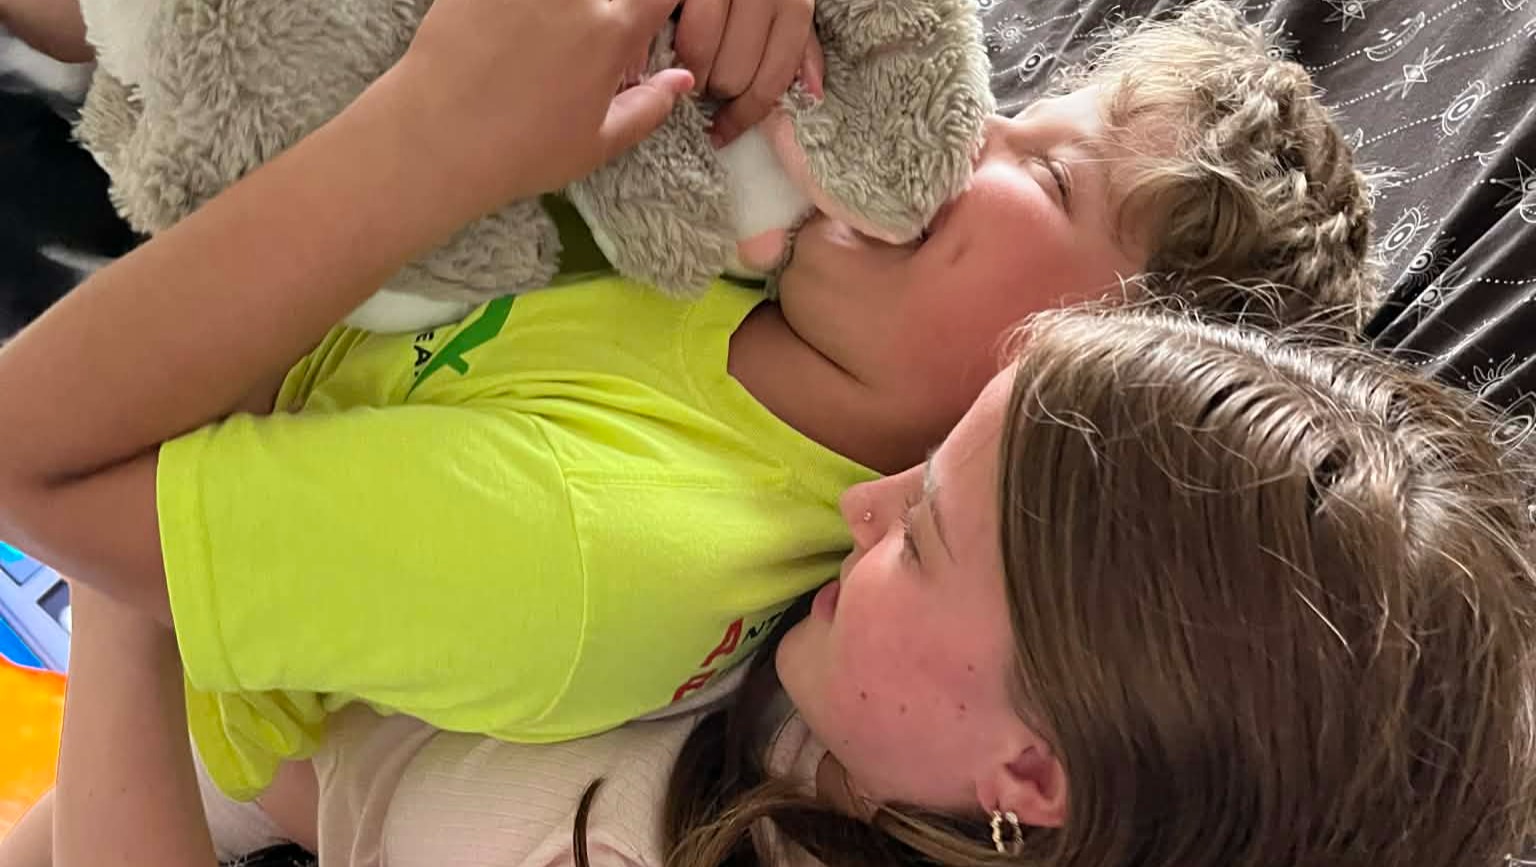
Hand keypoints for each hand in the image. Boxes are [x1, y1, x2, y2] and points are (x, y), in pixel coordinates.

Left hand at [389, 0, 693, 214]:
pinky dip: (513, 10)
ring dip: (558, 16)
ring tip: (537, 52)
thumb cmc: (523, 152)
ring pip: (559, 0)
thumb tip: (681, 80)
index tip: (642, 21)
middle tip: (583, 50)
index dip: (658, 4)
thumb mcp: (598, 144)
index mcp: (611, 30)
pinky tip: (503, 42)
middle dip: (607, 14)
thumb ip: (648, 108)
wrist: (436, 138)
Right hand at [673, 0, 823, 144]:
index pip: (773, 78)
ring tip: (682, 58)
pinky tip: (659, 47)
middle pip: (734, 75)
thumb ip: (800, 45)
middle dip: (715, 88)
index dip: (746, 114)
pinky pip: (669, 27)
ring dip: (687, 68)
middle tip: (703, 79)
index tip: (723, 133)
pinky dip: (660, 45)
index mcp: (794, 2)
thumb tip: (813, 95)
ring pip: (699, 56)